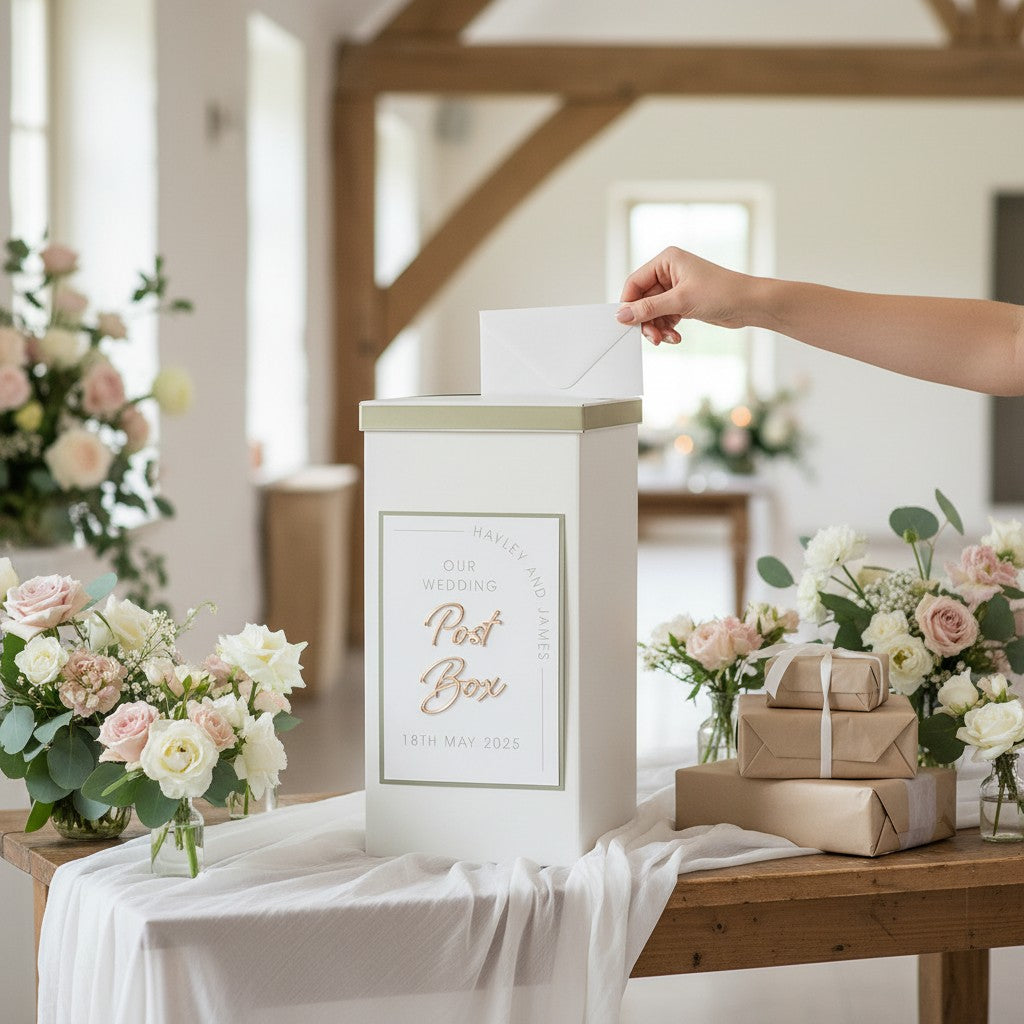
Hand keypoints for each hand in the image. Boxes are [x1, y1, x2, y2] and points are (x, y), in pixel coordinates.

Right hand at [616, 247, 750, 344]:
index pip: (634, 282)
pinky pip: (665, 318)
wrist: (750, 304)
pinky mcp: (683, 302)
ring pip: (653, 312)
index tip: (627, 324)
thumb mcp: (680, 301)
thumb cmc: (722, 292)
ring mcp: (676, 288)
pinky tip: (676, 337)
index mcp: (666, 260)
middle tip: (652, 338)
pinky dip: (667, 329)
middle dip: (647, 321)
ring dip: (657, 328)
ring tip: (668, 338)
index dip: (629, 304)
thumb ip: (648, 308)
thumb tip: (622, 315)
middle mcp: (669, 272)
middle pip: (643, 300)